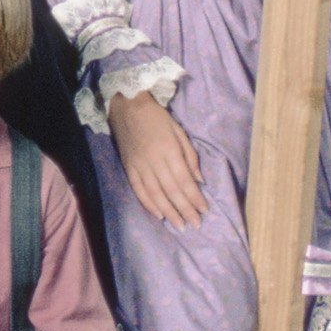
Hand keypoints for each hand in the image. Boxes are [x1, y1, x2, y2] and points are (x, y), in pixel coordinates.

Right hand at [107, 89, 207, 228]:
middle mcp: (153, 160)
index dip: (194, 197)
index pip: (184, 179)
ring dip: (169, 211)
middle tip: (195, 224)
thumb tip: (199, 180)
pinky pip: (138, 190)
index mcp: (169, 149)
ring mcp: (139, 165)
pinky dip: (148, 204)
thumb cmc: (157, 117)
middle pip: (171, 190)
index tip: (204, 210)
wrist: (126, 106)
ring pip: (155, 194)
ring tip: (180, 225)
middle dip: (185, 209)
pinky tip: (159, 215)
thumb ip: (190, 156)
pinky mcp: (128, 168)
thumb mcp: (178, 130)